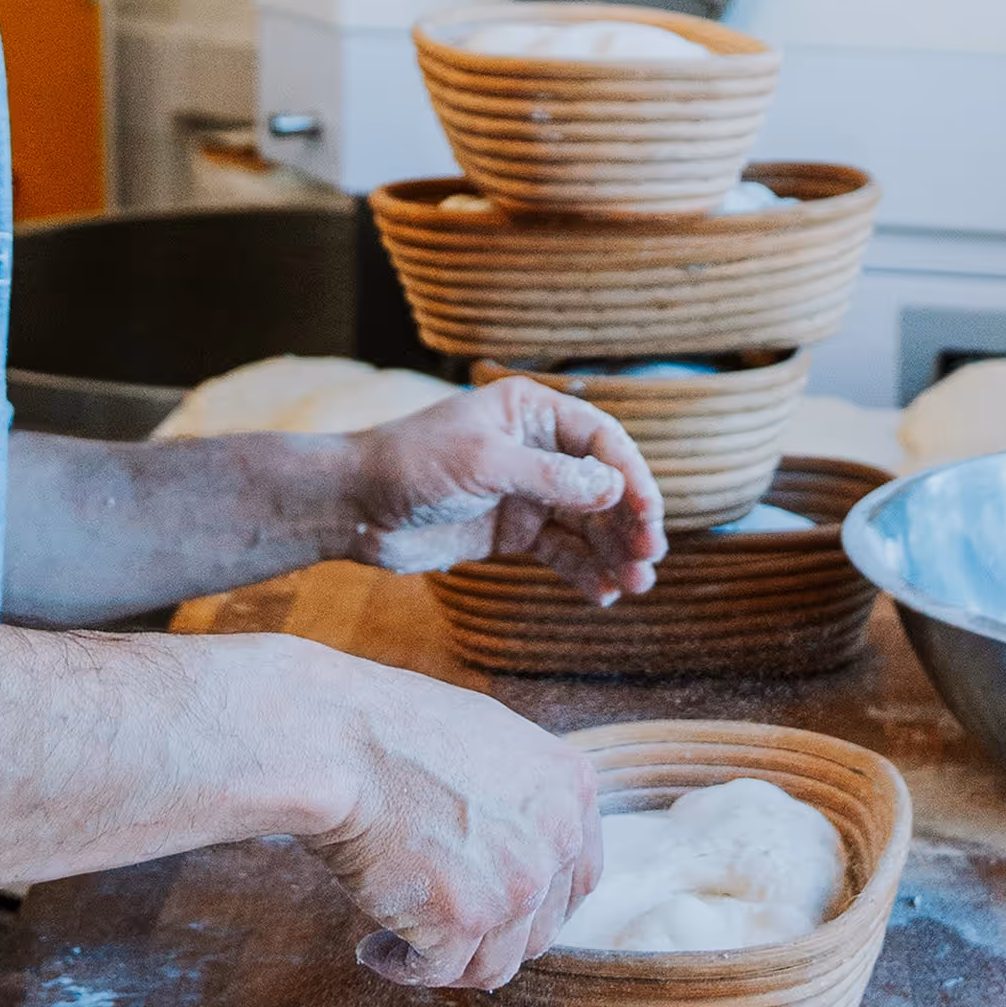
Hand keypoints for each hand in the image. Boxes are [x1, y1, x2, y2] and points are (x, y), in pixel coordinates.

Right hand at [306, 654, 601, 989]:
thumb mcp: (487, 740)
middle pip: (540, 929)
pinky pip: (439, 971)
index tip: (504, 914)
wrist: (341, 742)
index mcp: (570, 790)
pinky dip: (403, 967)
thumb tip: (512, 840)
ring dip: (448, 960)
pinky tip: (373, 950)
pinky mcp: (465, 920)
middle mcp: (556, 842)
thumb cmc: (392, 731)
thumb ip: (518, 794)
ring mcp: (516, 886)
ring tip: (397, 943)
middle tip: (443, 931)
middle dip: (491, 937)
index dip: (542, 906)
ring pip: (494, 963)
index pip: (579, 878)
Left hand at [345, 377, 666, 604]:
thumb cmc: (411, 466)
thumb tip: (614, 489)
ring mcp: (525, 493)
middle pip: (601, 487)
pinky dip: (582, 572)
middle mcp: (536, 450)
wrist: (355, 508)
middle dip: (628, 523)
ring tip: (635, 584)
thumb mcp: (484, 465)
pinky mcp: (511, 533)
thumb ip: (550, 478)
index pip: (601, 441)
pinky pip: (560, 553)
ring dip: (612, 553)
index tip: (650, 516)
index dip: (631, 478)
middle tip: (649, 558)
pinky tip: (602, 594)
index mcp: (531, 412)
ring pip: (586, 525)